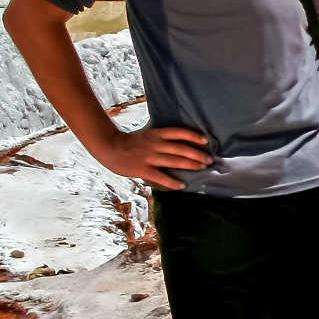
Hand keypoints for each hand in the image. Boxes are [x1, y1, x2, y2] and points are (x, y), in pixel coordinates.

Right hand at [91, 126, 211, 189]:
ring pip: (174, 161)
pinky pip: (160, 176)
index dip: (193, 136)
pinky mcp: (143, 169)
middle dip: (197, 154)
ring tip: (202, 168)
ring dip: (190, 165)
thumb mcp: (147, 135)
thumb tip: (179, 144)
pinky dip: (172, 182)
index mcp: (156, 134)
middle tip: (210, 159)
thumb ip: (161, 139)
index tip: (205, 140)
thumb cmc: (129, 142)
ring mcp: (149, 157)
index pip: (179, 133)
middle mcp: (155, 144)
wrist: (109, 146)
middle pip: (181, 148)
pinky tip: (182, 186)